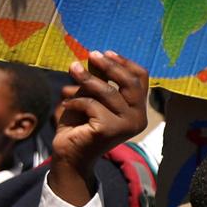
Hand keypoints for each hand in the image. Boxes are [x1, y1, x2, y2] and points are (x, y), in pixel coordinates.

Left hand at [49, 50, 148, 169]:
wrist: (69, 154)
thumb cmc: (80, 124)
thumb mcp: (90, 96)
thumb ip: (98, 79)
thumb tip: (96, 55)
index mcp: (138, 108)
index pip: (141, 78)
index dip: (124, 63)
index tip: (105, 52)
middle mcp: (139, 118)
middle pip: (130, 83)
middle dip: (109, 66)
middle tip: (91, 54)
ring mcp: (127, 125)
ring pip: (108, 92)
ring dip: (87, 78)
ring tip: (71, 69)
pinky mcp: (110, 130)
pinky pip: (92, 105)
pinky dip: (76, 100)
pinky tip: (65, 103)